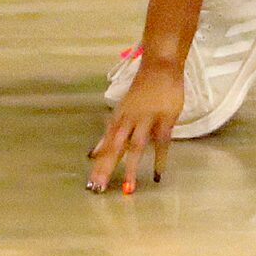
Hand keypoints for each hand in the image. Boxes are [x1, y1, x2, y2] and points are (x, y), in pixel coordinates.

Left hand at [89, 58, 182, 193]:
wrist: (160, 67)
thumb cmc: (142, 91)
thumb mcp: (122, 111)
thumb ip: (110, 133)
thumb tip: (93, 152)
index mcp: (118, 118)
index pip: (105, 145)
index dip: (98, 164)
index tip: (90, 183)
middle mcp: (128, 120)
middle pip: (115, 147)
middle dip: (106, 167)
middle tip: (99, 188)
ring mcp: (146, 120)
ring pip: (136, 146)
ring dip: (131, 167)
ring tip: (127, 188)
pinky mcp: (164, 119)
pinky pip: (161, 142)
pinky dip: (159, 159)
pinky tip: (157, 174)